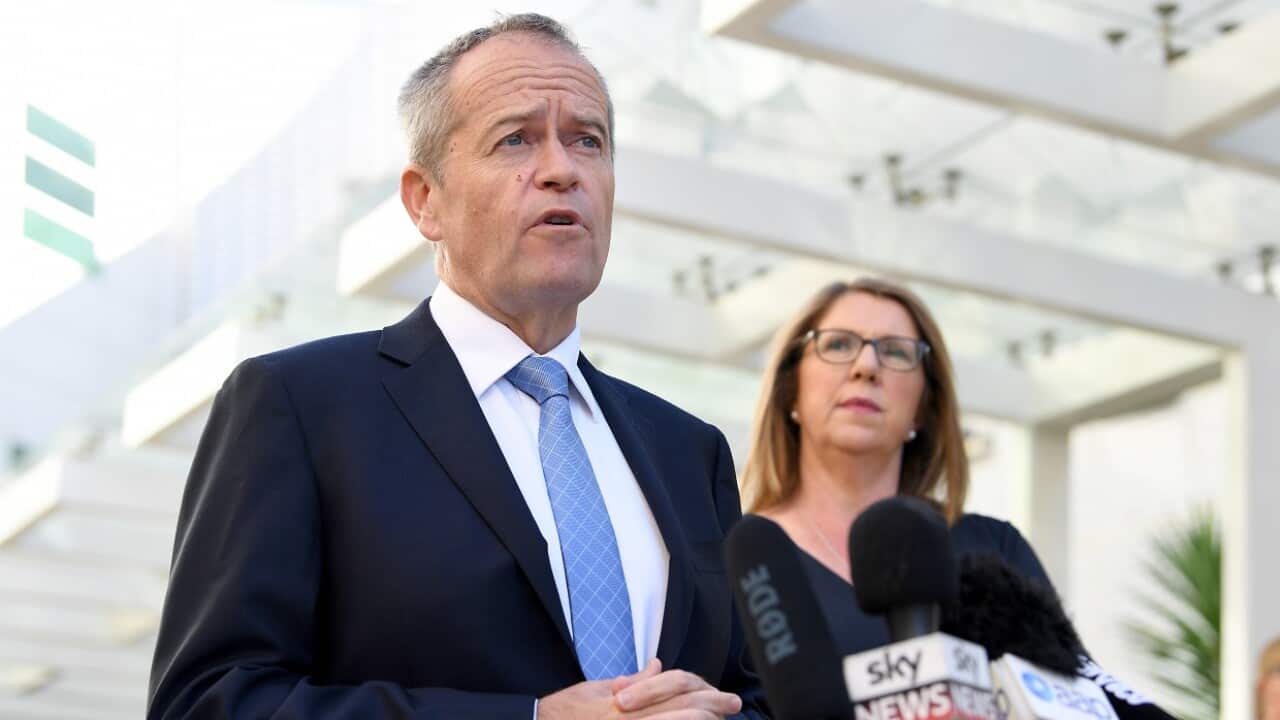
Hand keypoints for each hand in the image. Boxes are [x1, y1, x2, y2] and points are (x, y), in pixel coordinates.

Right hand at [537, 659, 741, 718]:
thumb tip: (655, 664)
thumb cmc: (566, 710)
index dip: (701, 693)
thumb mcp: (596, 690)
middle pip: (680, 713)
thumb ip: (630, 680)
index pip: (672, 694)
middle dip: (711, 709)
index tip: (722, 695)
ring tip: (720, 719)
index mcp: (625, 702)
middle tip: (734, 704)